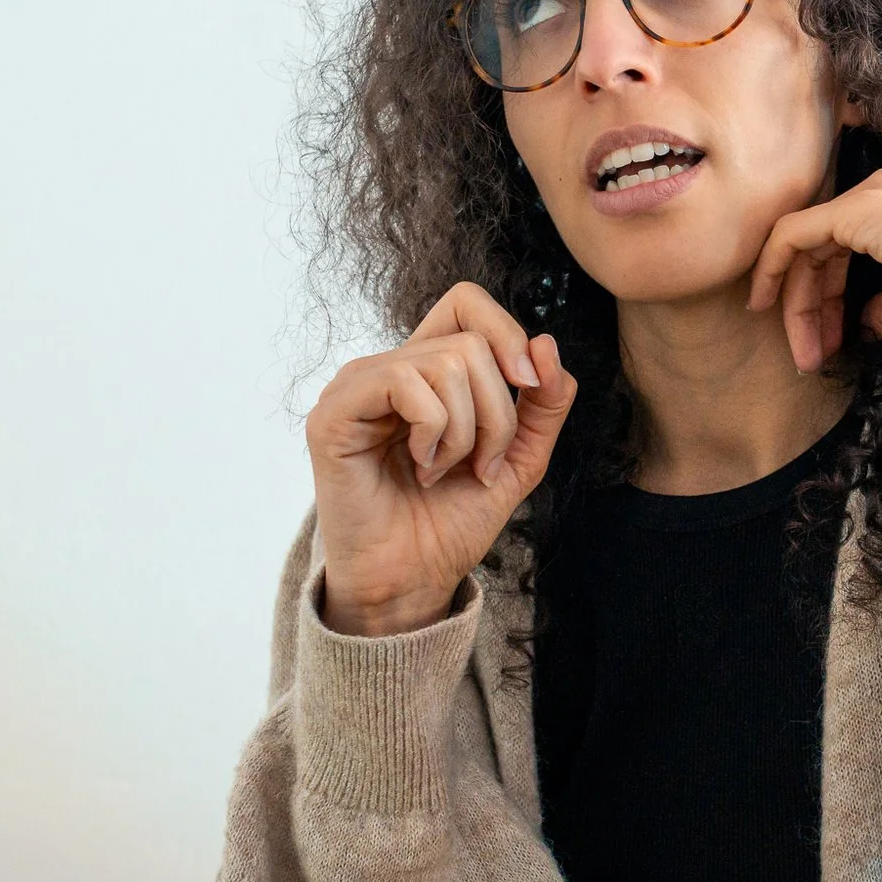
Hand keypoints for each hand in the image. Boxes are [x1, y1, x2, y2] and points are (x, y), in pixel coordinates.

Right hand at [304, 283, 577, 635]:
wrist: (412, 580)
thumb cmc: (452, 522)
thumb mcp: (520, 458)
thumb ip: (544, 404)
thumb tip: (547, 344)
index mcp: (427, 370)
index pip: (467, 302)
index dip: (508, 333)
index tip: (529, 387)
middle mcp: (389, 368)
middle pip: (472, 342)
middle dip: (498, 413)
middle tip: (480, 463)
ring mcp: (356, 386)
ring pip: (447, 362)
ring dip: (466, 431)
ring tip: (443, 470)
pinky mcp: (334, 413)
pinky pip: (405, 382)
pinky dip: (433, 432)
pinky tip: (420, 467)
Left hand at [747, 132, 881, 371]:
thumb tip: (865, 320)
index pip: (871, 220)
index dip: (840, 269)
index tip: (831, 319)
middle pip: (839, 234)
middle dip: (820, 297)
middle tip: (813, 352)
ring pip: (814, 238)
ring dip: (802, 300)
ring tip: (803, 354)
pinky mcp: (861, 208)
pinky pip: (795, 234)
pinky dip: (773, 269)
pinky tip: (763, 304)